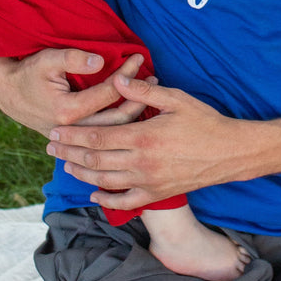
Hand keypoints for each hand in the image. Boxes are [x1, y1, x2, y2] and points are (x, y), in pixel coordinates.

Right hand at [0, 49, 150, 136]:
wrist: (9, 94)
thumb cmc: (29, 73)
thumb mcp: (48, 60)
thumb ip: (74, 59)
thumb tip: (101, 61)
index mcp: (67, 111)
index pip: (108, 93)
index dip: (126, 75)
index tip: (139, 58)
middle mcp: (74, 129)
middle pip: (117, 118)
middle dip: (139, 97)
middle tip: (155, 79)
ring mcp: (76, 137)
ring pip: (114, 130)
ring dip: (134, 112)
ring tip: (150, 95)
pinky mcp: (77, 139)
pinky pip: (105, 134)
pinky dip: (122, 123)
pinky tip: (134, 109)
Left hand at [47, 76, 243, 210]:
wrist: (230, 152)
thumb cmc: (204, 122)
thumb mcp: (176, 99)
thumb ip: (143, 91)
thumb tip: (116, 79)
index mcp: (143, 137)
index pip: (97, 136)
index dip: (73, 134)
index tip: (55, 130)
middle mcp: (141, 163)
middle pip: (95, 159)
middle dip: (69, 152)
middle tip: (50, 146)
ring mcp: (148, 181)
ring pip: (105, 181)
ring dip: (82, 173)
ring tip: (66, 165)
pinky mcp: (157, 193)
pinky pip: (126, 201)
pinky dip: (107, 199)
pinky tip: (95, 193)